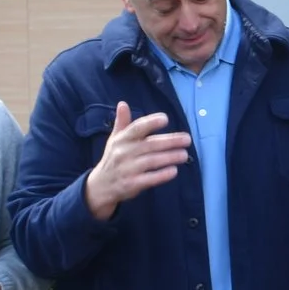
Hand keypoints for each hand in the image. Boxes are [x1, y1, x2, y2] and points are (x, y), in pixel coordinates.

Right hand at [83, 99, 190, 221]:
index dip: (150, 122)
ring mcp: (127, 169)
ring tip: (184, 154)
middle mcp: (123, 153)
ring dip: (169, 157)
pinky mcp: (131, 184)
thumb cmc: (113, 159)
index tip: (165, 118)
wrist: (101, 186)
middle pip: (149, 145)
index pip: (136, 128)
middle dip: (170, 141)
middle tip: (187, 139)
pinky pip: (149, 179)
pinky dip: (161, 175)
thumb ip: (122, 123)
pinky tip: (174, 171)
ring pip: (151, 161)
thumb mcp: (114, 140)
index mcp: (121, 140)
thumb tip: (122, 103)